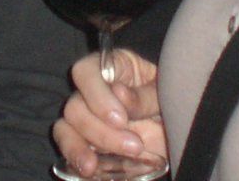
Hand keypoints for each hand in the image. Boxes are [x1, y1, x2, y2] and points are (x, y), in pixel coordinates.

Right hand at [52, 49, 168, 177]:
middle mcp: (90, 92)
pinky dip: (75, 159)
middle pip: (75, 107)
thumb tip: (119, 94)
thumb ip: (144, 95)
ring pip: (66, 129)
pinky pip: (68, 148)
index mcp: (110, 69)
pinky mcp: (83, 141)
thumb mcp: (163, 93)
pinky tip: (91, 171)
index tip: (120, 119)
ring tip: (94, 168)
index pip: (85, 72)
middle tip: (135, 146)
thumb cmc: (167, 100)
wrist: (172, 127)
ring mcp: (84, 117)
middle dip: (102, 132)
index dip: (96, 95)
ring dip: (81, 149)